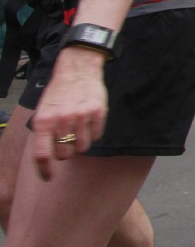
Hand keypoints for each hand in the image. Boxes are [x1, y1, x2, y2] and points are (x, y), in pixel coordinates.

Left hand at [30, 48, 107, 180]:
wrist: (78, 69)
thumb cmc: (59, 92)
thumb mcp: (44, 110)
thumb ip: (45, 132)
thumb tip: (48, 155)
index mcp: (44, 120)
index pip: (42, 154)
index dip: (44, 170)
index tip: (48, 177)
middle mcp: (62, 120)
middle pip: (65, 154)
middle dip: (65, 152)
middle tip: (66, 141)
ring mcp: (81, 116)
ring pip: (82, 147)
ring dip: (80, 143)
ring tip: (78, 129)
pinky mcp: (98, 112)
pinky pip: (96, 136)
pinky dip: (92, 133)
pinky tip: (89, 121)